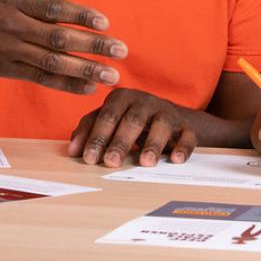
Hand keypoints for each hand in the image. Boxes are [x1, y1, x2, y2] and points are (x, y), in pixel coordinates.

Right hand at [0, 0, 126, 93]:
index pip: (53, 9)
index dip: (80, 16)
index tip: (106, 22)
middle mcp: (12, 26)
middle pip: (57, 39)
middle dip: (92, 47)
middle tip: (122, 52)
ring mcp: (9, 51)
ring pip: (51, 63)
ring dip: (84, 70)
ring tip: (112, 76)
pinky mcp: (7, 69)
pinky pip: (40, 78)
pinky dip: (65, 84)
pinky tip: (89, 88)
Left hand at [68, 88, 197, 166]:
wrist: (169, 118)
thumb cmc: (130, 120)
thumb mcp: (109, 119)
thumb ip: (89, 129)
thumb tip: (73, 150)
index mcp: (123, 98)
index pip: (107, 116)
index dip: (97, 136)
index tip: (89, 158)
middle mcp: (146, 102)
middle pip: (133, 120)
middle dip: (121, 141)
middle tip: (111, 162)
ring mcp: (167, 113)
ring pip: (162, 125)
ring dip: (153, 144)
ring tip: (145, 163)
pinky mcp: (186, 127)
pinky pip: (187, 135)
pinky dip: (183, 147)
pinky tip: (175, 159)